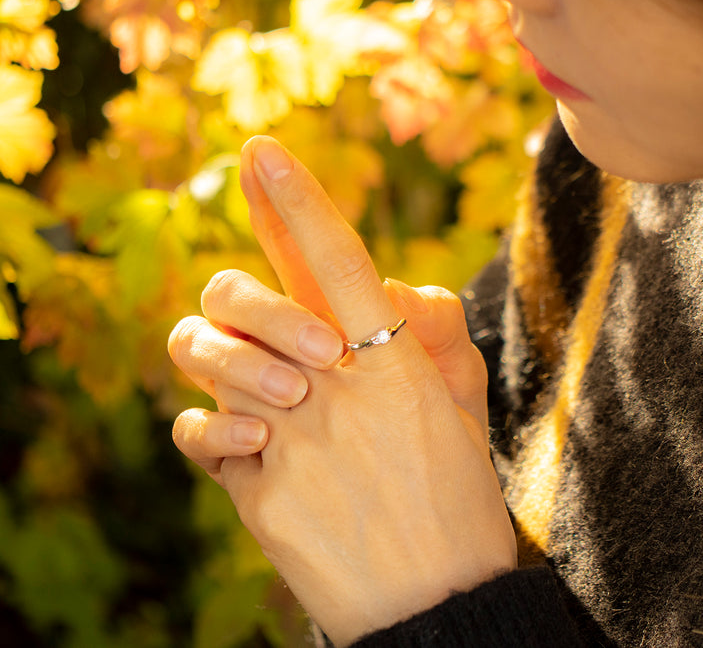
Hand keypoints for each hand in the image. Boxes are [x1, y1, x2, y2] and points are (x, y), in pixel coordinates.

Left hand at [172, 137, 515, 643]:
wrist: (436, 608)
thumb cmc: (456, 502)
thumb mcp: (460, 411)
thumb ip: (428, 340)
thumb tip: (400, 293)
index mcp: (396, 363)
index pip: (340, 259)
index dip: (299, 198)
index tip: (261, 149)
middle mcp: (337, 391)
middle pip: (244, 297)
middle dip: (241, 299)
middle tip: (283, 340)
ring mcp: (292, 441)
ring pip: (208, 359)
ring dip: (224, 365)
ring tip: (271, 403)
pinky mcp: (257, 492)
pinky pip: (195, 432)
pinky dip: (208, 432)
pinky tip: (246, 448)